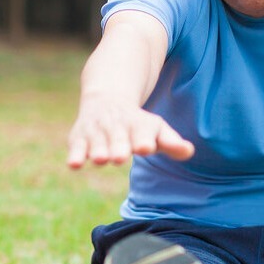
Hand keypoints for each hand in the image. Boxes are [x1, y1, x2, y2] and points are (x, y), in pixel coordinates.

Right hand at [67, 96, 193, 168]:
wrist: (107, 100)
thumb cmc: (137, 124)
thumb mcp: (156, 129)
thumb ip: (171, 142)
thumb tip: (188, 151)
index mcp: (138, 126)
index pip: (142, 133)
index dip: (143, 140)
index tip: (146, 147)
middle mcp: (116, 127)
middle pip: (118, 139)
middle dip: (118, 147)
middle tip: (120, 157)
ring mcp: (97, 133)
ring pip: (96, 143)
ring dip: (98, 150)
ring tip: (100, 159)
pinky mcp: (79, 139)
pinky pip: (76, 147)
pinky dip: (75, 154)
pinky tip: (74, 164)